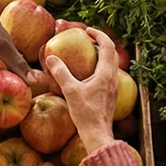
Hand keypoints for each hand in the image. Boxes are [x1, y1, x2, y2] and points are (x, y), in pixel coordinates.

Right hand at [44, 27, 122, 154]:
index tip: (87, 30)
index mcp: (106, 73)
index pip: (107, 46)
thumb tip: (51, 58)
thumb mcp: (70, 91)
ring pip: (111, 64)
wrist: (98, 134)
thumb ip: (61, 73)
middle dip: (101, 43)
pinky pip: (108, 74)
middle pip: (112, 53)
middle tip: (87, 39)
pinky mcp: (111, 95)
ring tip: (87, 54)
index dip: (98, 34)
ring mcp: (114, 87)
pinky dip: (100, 67)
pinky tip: (88, 75)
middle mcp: (113, 78)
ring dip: (101, 55)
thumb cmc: (86, 114)